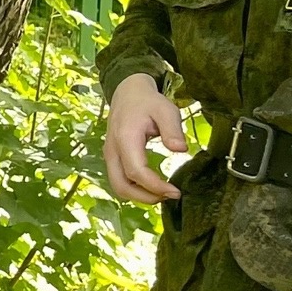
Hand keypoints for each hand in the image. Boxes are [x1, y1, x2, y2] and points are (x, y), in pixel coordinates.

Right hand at [105, 73, 187, 201]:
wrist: (128, 94)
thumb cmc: (148, 102)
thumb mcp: (165, 110)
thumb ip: (172, 130)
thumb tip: (181, 150)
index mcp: (125, 139)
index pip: (136, 171)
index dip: (155, 186)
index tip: (176, 191)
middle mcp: (113, 150)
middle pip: (121, 185)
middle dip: (145, 197)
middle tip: (170, 196)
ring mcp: (110, 155)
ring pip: (118, 186)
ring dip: (140, 195)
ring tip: (163, 193)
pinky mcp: (113, 158)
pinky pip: (120, 180)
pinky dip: (136, 189)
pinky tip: (154, 186)